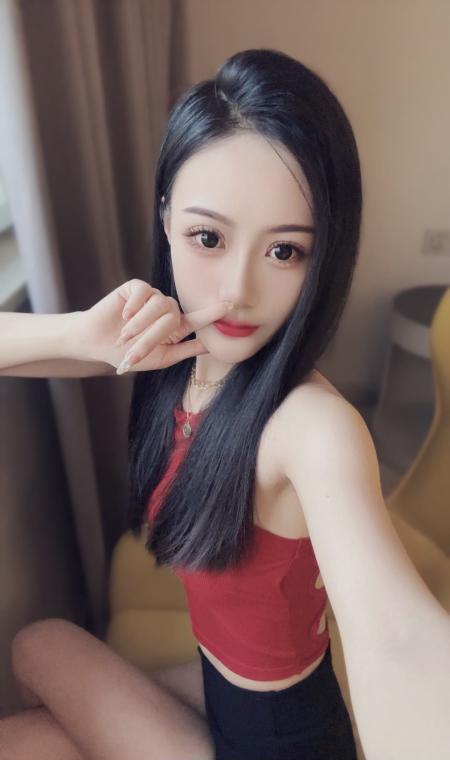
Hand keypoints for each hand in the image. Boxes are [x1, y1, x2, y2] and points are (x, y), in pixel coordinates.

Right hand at [72, 279, 232, 374]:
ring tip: (124, 336)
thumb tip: (211, 345)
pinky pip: (144, 292)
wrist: (98, 344)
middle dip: (152, 336)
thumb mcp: (159, 358)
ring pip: (159, 304)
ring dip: (141, 324)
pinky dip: (134, 307)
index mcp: (175, 328)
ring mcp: (151, 297)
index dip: (212, 313)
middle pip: (172, 317)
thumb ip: (184, 351)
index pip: (198, 319)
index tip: (230, 307)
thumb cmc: (128, 354)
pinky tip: (123, 316)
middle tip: (134, 350)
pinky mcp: (135, 288)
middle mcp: (166, 310)